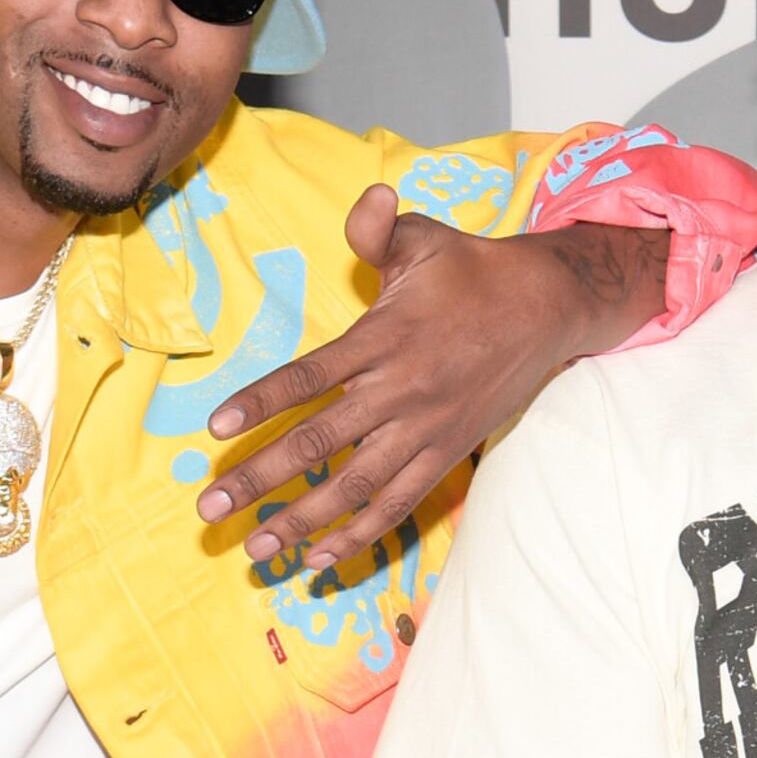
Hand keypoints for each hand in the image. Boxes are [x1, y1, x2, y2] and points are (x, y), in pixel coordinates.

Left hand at [196, 188, 664, 573]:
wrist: (546, 309)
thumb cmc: (472, 272)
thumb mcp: (424, 239)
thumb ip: (378, 229)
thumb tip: (369, 199)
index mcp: (385, 339)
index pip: (312, 376)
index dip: (262, 402)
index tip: (216, 429)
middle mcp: (402, 392)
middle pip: (321, 443)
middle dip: (261, 479)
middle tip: (210, 508)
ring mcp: (424, 431)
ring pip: (356, 487)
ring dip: (303, 522)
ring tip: (256, 550)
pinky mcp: (446, 455)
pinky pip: (398, 504)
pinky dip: (358, 534)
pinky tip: (319, 559)